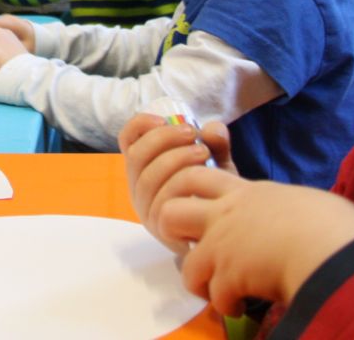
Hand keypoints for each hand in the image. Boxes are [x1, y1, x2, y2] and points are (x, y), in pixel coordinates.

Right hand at [118, 113, 235, 253]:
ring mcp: (147, 209)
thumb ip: (216, 145)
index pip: (128, 141)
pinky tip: (200, 179)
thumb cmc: (214, 195)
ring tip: (204, 152)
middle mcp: (139, 186)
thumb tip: (213, 128)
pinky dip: (179, 186)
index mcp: (145, 166)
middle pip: (136, 156)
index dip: (139, 125)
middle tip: (192, 133)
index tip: (163, 119)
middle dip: (163, 138)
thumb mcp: (217, 165)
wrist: (225, 234)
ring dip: (174, 158)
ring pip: (147, 178)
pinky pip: (160, 203)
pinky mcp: (159, 229)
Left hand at [157, 170, 353, 315]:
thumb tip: (296, 220)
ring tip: (220, 290)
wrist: (332, 246)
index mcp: (246, 192)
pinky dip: (227, 306)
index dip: (188, 191)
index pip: (198, 175)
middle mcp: (226, 214)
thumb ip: (284, 207)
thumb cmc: (333, 222)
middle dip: (174, 235)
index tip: (201, 211)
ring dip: (201, 282)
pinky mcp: (229, 275)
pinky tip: (243, 306)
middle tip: (195, 248)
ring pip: (185, 265)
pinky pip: (214, 296)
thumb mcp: (303, 201)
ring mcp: (223, 245)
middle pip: (170, 211)